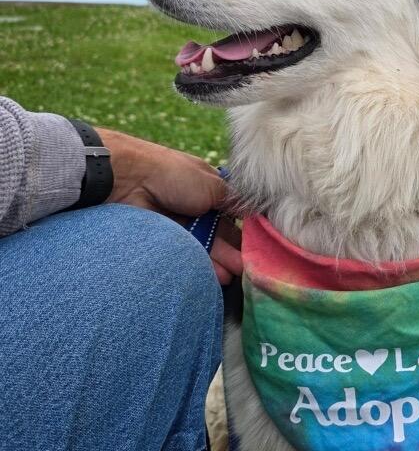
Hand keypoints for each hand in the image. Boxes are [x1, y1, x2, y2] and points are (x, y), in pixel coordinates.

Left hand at [96, 129, 241, 283]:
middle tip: (249, 267)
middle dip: (235, 249)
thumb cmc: (174, 175)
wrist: (127, 180)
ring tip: (236, 275)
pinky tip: (218, 276)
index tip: (258, 244)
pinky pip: (188, 254)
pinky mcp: (165, 240)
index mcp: (208, 188)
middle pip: (220, 232)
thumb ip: (233, 200)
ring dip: (221, 260)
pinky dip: (203, 264)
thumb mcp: (212, 183)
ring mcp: (180, 225)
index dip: (245, 228)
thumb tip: (251, 213)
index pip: (232, 212)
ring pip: (206, 246)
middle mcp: (196, 207)